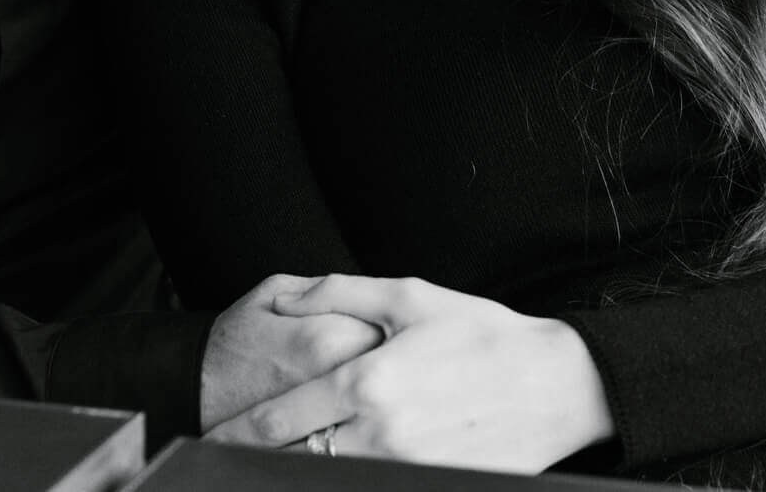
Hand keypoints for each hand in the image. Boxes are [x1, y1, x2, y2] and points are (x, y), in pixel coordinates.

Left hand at [207, 274, 612, 473]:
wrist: (557, 386)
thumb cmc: (484, 335)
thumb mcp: (410, 297)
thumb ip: (337, 293)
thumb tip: (283, 297)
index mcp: (368, 380)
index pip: (277, 420)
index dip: (234, 434)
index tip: (208, 440)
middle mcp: (380, 431)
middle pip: (292, 458)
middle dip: (255, 459)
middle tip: (227, 456)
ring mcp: (406, 465)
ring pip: (327, 477)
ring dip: (297, 469)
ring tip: (273, 461)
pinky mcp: (432, 483)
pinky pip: (372, 485)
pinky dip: (346, 478)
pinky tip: (337, 465)